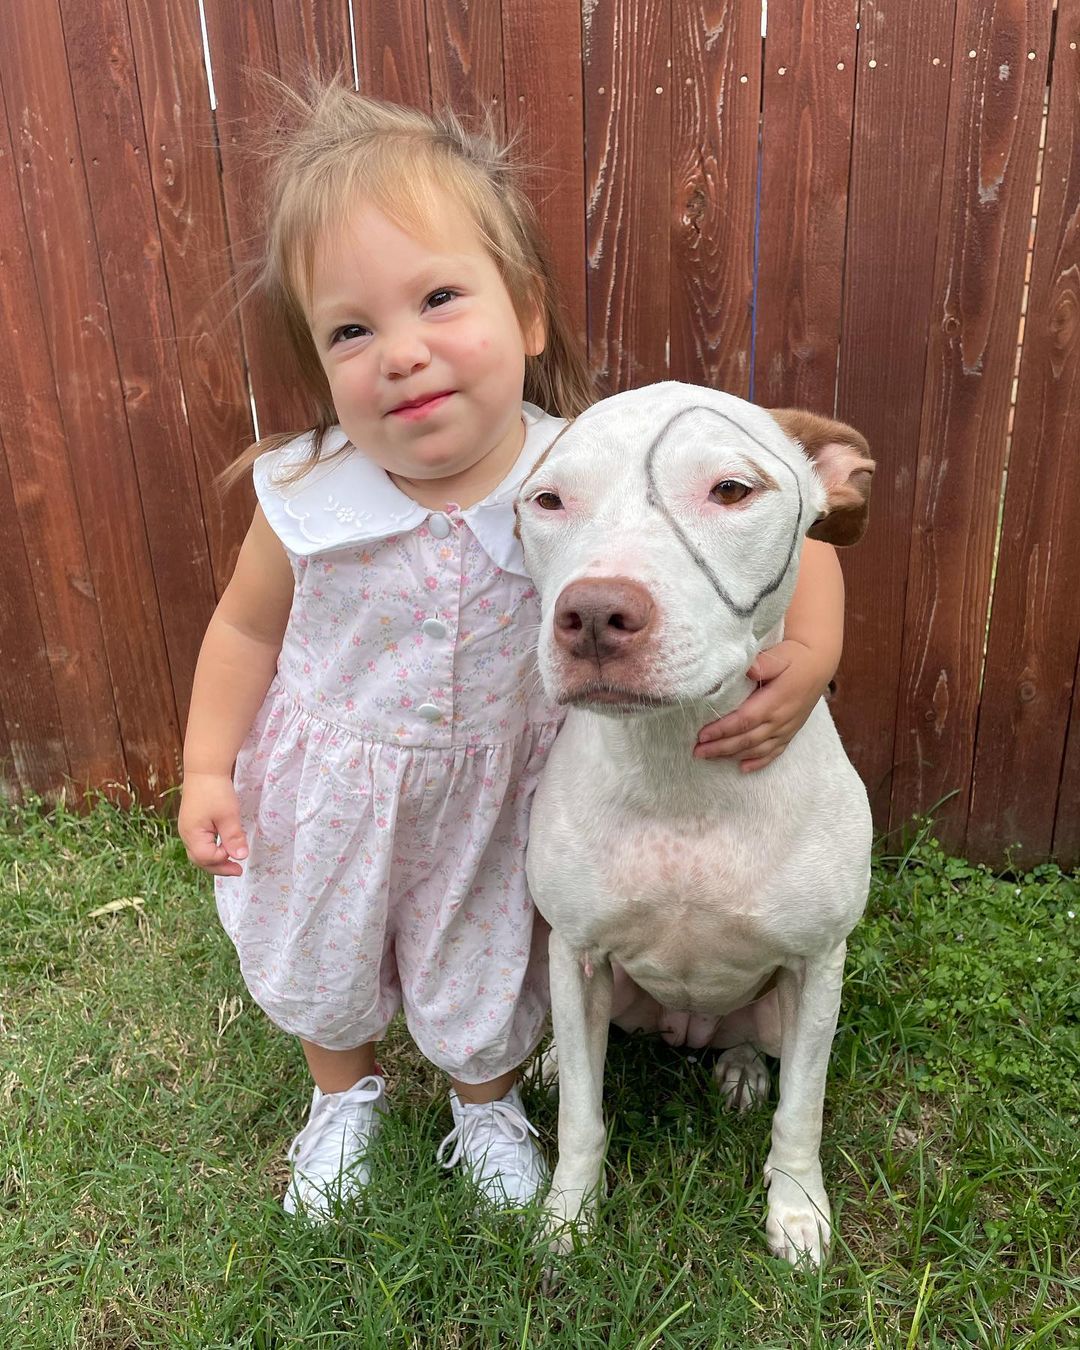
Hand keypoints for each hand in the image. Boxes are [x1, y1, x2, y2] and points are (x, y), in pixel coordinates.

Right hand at [178, 772, 248, 875]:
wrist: (204, 769)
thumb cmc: (215, 791)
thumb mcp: (228, 815)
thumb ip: (233, 838)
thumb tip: (241, 857)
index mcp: (192, 834)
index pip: (206, 858)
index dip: (223, 860)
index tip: (238, 856)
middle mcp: (186, 835)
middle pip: (200, 860)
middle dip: (219, 867)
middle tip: (238, 870)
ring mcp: (188, 829)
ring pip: (200, 853)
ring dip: (216, 859)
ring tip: (233, 862)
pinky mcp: (193, 823)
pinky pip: (201, 843)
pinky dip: (213, 849)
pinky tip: (225, 847)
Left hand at [694, 640, 830, 771]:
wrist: (818, 664)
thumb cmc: (795, 657)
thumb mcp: (781, 655)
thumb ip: (764, 663)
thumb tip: (748, 670)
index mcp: (776, 700)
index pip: (745, 720)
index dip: (723, 729)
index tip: (702, 735)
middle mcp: (781, 719)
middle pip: (747, 739)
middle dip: (721, 747)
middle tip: (697, 752)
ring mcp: (787, 728)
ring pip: (758, 749)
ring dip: (733, 755)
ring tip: (709, 757)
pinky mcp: (791, 732)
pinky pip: (774, 752)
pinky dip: (758, 762)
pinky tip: (743, 768)